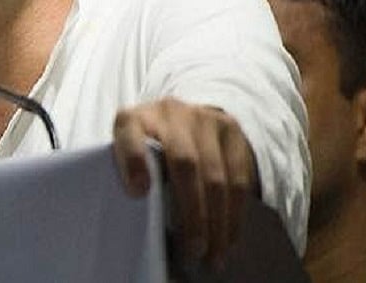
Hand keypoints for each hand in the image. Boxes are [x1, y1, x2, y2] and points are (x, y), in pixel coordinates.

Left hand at [112, 98, 255, 267]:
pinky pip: (239, 177)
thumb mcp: (127, 152)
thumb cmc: (146, 145)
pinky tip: (228, 236)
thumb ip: (129, 170)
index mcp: (134, 118)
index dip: (133, 161)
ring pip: (216, 175)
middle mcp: (168, 111)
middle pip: (184, 164)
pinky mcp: (230, 128)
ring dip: (217, 222)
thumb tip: (141, 198)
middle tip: (193, 251)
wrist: (179, 116)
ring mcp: (203, 117)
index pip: (129, 133)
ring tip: (213, 254)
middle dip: (192, 214)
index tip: (137, 192)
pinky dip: (234, 212)